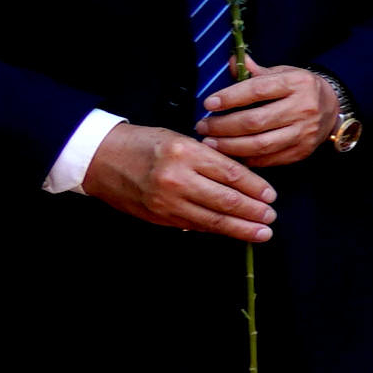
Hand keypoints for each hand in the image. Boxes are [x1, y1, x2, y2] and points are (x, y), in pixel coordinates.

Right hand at [87, 120, 281, 241]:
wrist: (101, 158)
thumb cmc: (143, 144)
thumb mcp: (179, 139)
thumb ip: (209, 158)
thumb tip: (241, 177)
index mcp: (185, 153)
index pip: (230, 173)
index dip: (255, 187)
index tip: (271, 195)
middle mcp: (176, 178)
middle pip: (225, 199)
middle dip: (253, 211)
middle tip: (271, 217)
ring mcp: (166, 201)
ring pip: (211, 218)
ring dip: (240, 228)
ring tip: (261, 232)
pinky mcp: (158, 216)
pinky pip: (193, 225)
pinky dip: (215, 229)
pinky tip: (232, 232)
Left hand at [200, 63, 349, 163]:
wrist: (332, 107)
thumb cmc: (300, 88)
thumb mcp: (282, 73)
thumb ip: (255, 71)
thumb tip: (232, 62)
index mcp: (297, 84)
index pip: (258, 90)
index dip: (230, 98)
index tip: (208, 103)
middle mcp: (303, 108)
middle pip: (255, 121)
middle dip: (223, 126)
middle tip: (202, 126)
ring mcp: (304, 132)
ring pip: (260, 144)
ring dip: (229, 146)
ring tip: (210, 142)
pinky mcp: (302, 151)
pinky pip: (269, 159)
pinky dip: (246, 158)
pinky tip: (231, 154)